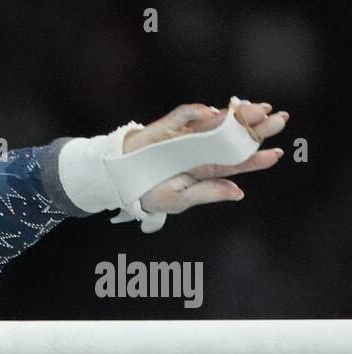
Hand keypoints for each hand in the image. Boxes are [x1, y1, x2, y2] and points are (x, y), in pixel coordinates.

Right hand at [122, 100, 288, 214]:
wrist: (117, 179)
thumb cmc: (148, 192)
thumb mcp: (176, 200)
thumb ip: (206, 193)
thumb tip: (238, 192)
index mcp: (204, 170)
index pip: (235, 162)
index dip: (255, 158)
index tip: (276, 154)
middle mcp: (200, 150)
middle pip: (231, 138)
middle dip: (255, 128)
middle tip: (280, 119)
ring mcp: (185, 136)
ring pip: (214, 122)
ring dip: (235, 115)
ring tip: (257, 109)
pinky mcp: (167, 126)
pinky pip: (182, 116)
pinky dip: (194, 112)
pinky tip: (211, 112)